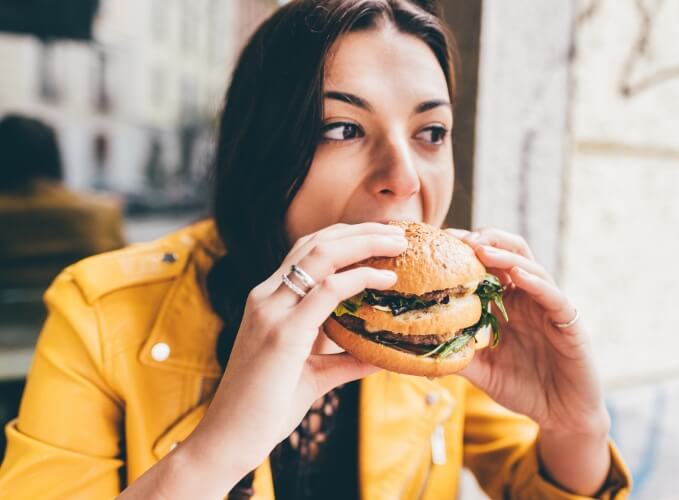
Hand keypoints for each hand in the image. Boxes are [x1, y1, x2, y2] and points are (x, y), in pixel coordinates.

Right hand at [184, 222, 406, 489]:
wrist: (228, 439)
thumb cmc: (266, 407)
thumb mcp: (313, 375)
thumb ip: (345, 361)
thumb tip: (381, 356)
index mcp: (269, 301)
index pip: (308, 251)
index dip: (346, 237)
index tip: (381, 237)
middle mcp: (267, 297)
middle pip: (317, 243)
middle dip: (361, 231)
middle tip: (399, 232)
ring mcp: (271, 311)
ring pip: (321, 255)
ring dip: (364, 243)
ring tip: (399, 243)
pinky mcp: (282, 333)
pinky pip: (326, 291)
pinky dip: (360, 279)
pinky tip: (386, 279)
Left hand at [446, 227, 609, 435]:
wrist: (562, 415)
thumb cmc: (524, 389)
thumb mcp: (483, 371)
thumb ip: (459, 356)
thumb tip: (420, 351)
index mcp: (507, 304)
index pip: (487, 267)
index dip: (467, 252)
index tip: (441, 243)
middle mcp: (527, 299)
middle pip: (510, 254)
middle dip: (486, 240)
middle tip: (460, 238)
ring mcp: (549, 307)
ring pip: (530, 268)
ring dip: (505, 256)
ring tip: (482, 249)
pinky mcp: (569, 322)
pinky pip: (554, 297)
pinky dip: (536, 283)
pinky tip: (518, 276)